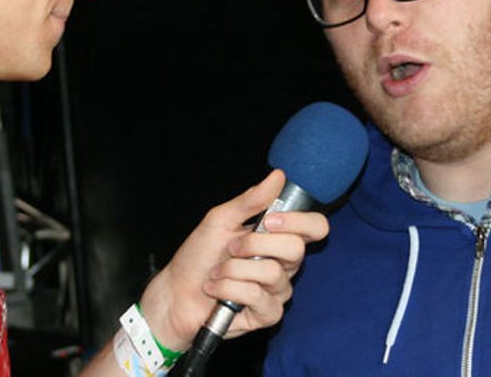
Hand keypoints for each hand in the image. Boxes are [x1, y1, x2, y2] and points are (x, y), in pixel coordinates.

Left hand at [136, 169, 329, 349]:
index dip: (299, 221)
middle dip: (254, 244)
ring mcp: (277, 290)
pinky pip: (258, 296)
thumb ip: (250, 200)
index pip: (314, 227)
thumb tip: (277, 176)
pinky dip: (229, 289)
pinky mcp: (268, 313)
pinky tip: (216, 290)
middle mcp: (284, 264)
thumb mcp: (220, 220)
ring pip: (272, 273)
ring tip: (218, 272)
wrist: (176, 292)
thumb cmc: (198, 256)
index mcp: (278, 238)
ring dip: (234, 269)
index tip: (269, 220)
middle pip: (296, 249)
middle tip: (231, 247)